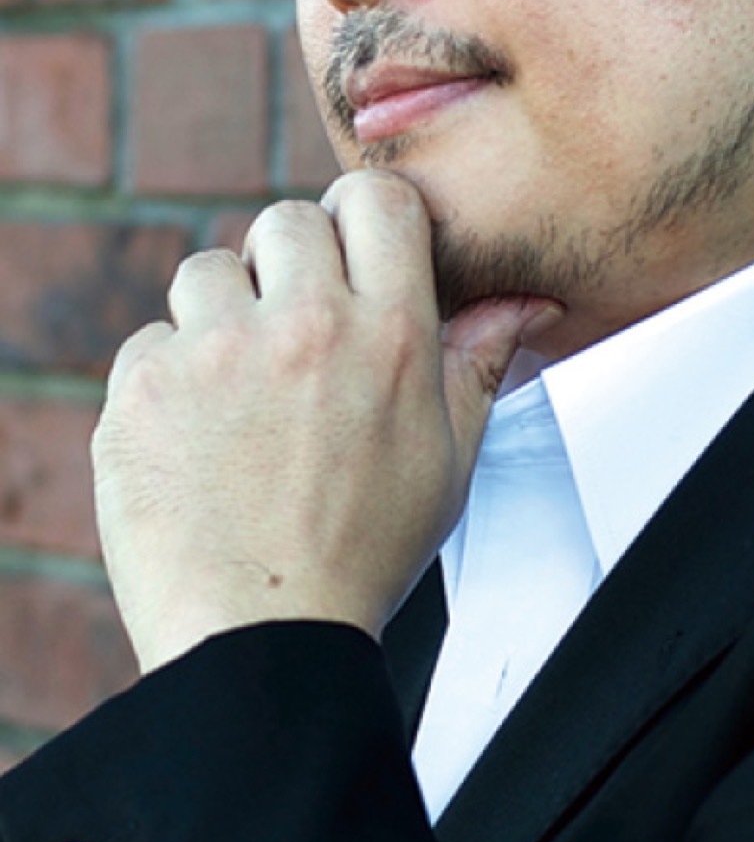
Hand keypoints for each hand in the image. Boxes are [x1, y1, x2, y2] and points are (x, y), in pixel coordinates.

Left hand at [92, 170, 558, 672]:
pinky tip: (195, 440)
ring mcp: (215, 354)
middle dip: (287, 265)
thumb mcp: (447, 461)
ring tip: (238, 393)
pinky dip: (167, 379)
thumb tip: (524, 301)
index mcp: (391, 336)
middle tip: (292, 333)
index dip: (362, 218)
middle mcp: (304, 328)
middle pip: (285, 221)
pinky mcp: (142, 388)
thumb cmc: (362, 554)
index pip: (376, 200)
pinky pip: (151, 340)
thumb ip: (478, 364)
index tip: (352, 255)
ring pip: (206, 270)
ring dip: (221, 315)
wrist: (260, 642)